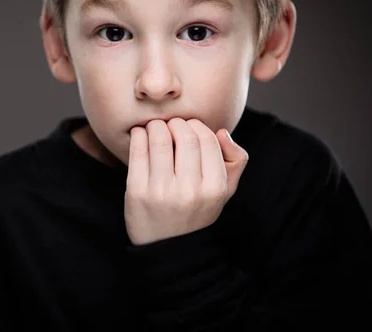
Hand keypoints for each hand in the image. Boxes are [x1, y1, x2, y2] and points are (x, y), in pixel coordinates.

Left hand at [125, 118, 248, 244]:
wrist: (167, 248)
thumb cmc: (196, 211)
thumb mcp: (224, 192)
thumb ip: (235, 161)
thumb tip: (221, 131)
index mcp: (214, 189)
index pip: (207, 139)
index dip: (196, 125)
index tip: (188, 126)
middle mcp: (189, 191)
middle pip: (184, 136)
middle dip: (176, 123)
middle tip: (170, 124)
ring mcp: (161, 192)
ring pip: (159, 139)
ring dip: (156, 125)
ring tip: (155, 128)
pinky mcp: (136, 192)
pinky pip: (137, 151)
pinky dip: (138, 135)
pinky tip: (140, 134)